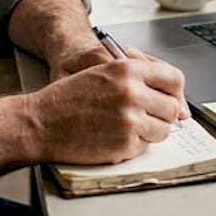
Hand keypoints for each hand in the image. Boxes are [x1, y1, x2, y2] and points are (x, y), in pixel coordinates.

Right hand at [27, 56, 188, 164]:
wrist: (41, 122)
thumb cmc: (67, 98)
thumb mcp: (102, 73)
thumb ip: (137, 79)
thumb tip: (174, 102)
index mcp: (127, 69)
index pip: (174, 79)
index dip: (175, 92)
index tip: (170, 100)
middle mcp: (132, 92)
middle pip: (172, 108)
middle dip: (162, 115)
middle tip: (144, 117)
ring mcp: (130, 119)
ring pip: (163, 130)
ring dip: (149, 132)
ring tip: (125, 127)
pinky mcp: (125, 144)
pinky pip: (145, 147)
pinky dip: (133, 145)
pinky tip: (113, 137)